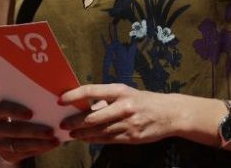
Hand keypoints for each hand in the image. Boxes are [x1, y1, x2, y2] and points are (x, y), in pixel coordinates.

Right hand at [0, 100, 57, 163]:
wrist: (8, 135)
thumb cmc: (19, 113)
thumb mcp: (20, 106)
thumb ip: (28, 101)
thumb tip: (52, 98)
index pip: (1, 108)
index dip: (15, 111)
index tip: (31, 114)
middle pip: (12, 130)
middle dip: (33, 131)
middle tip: (50, 131)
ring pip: (18, 145)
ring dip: (39, 142)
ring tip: (54, 140)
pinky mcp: (5, 155)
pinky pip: (23, 154)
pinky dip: (39, 149)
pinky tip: (51, 145)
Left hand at [58, 83, 181, 145]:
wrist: (169, 114)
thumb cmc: (144, 101)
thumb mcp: (127, 93)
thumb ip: (108, 99)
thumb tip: (86, 106)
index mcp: (120, 90)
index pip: (92, 91)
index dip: (74, 95)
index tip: (61, 99)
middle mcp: (123, 106)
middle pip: (92, 116)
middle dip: (74, 121)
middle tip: (62, 124)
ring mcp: (127, 123)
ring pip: (99, 131)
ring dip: (82, 133)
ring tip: (71, 134)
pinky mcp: (131, 137)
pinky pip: (108, 139)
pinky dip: (94, 140)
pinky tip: (86, 139)